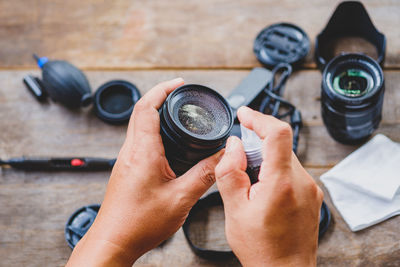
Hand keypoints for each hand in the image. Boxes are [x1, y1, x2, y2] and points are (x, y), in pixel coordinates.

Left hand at [66, 78, 222, 265]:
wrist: (114, 241)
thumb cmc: (138, 223)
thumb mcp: (181, 198)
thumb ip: (204, 175)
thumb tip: (222, 157)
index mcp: (143, 152)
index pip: (147, 107)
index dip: (163, 90)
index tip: (179, 84)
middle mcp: (130, 152)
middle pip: (141, 111)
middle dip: (160, 97)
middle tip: (178, 93)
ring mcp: (125, 160)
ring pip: (138, 126)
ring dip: (154, 113)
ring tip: (174, 113)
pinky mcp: (126, 169)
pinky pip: (138, 140)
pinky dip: (152, 131)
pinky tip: (165, 142)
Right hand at [215, 106, 322, 266]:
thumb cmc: (260, 248)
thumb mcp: (234, 210)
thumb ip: (230, 172)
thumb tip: (233, 145)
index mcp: (281, 183)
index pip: (277, 133)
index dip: (259, 118)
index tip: (244, 114)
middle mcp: (302, 182)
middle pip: (280, 143)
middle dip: (257, 142)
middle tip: (239, 159)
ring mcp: (310, 189)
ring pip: (285, 157)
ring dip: (265, 158)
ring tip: (250, 184)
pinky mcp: (312, 195)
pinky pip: (292, 170)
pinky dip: (275, 170)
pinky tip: (262, 191)